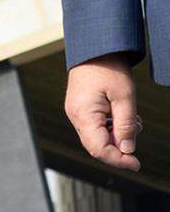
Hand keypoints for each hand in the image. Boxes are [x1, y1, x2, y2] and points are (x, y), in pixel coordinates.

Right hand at [65, 56, 140, 171]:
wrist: (94, 47)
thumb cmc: (108, 68)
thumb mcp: (125, 98)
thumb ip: (126, 126)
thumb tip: (127, 150)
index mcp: (83, 115)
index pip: (99, 150)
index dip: (119, 160)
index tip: (137, 164)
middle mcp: (75, 116)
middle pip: (96, 146)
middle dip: (119, 147)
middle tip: (137, 133)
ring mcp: (75, 111)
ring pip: (96, 137)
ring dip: (116, 136)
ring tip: (133, 120)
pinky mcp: (79, 107)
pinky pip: (94, 126)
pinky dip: (110, 127)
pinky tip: (122, 115)